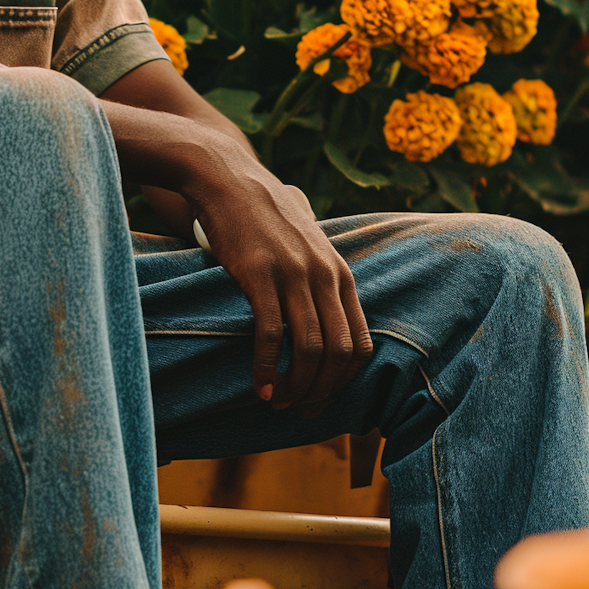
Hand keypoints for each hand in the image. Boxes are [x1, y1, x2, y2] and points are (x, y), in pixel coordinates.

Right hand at [187, 149, 371, 411]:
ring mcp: (294, 275)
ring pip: (309, 349)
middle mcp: (324, 276)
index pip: (361, 344)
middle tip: (299, 408)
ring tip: (278, 401)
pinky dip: (266, 369)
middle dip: (321, 391)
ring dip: (295, 386)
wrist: (227, 179)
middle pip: (338, 353)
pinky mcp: (260, 276)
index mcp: (341, 274)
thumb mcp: (307, 242)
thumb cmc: (263, 215)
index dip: (344, 382)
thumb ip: (322, 273)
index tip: (320, 399)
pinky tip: (259, 385)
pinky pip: (270, 335)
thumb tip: (326, 308)